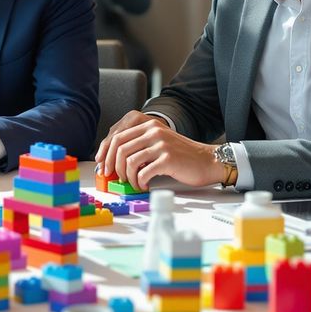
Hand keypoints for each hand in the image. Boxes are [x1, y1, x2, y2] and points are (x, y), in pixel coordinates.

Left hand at [97, 111, 220, 189]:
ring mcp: (161, 144)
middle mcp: (153, 131)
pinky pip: (143, 173)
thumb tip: (113, 161)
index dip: (106, 152)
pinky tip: (143, 186)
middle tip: (115, 177)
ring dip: (127, 176)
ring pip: (129, 161)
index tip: (103, 165)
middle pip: (119, 148)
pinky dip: (139, 182)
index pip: (117, 136)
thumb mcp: (158, 143)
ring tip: (133, 183)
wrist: (208, 161)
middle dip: (113, 166)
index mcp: (148, 125)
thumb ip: (138, 146)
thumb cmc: (181, 156)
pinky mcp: (167, 159)